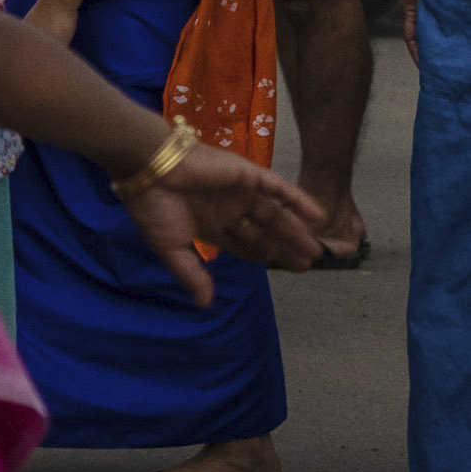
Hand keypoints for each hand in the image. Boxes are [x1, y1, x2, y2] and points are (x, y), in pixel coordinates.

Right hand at [130, 136, 330, 291]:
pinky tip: (318, 217)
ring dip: (296, 232)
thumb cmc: (154, 207)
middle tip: (307, 265)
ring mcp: (240, 192)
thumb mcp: (170, 248)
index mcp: (209, 225)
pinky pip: (281, 189)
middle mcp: (228, 208)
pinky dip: (300, 202)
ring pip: (276, 215)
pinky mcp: (249, 175)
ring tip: (318, 250)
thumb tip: (205, 304)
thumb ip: (192, 274)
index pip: (243, 244)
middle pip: (263, 233)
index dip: (262, 257)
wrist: (151, 167)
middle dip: (284, 249)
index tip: (283, 270)